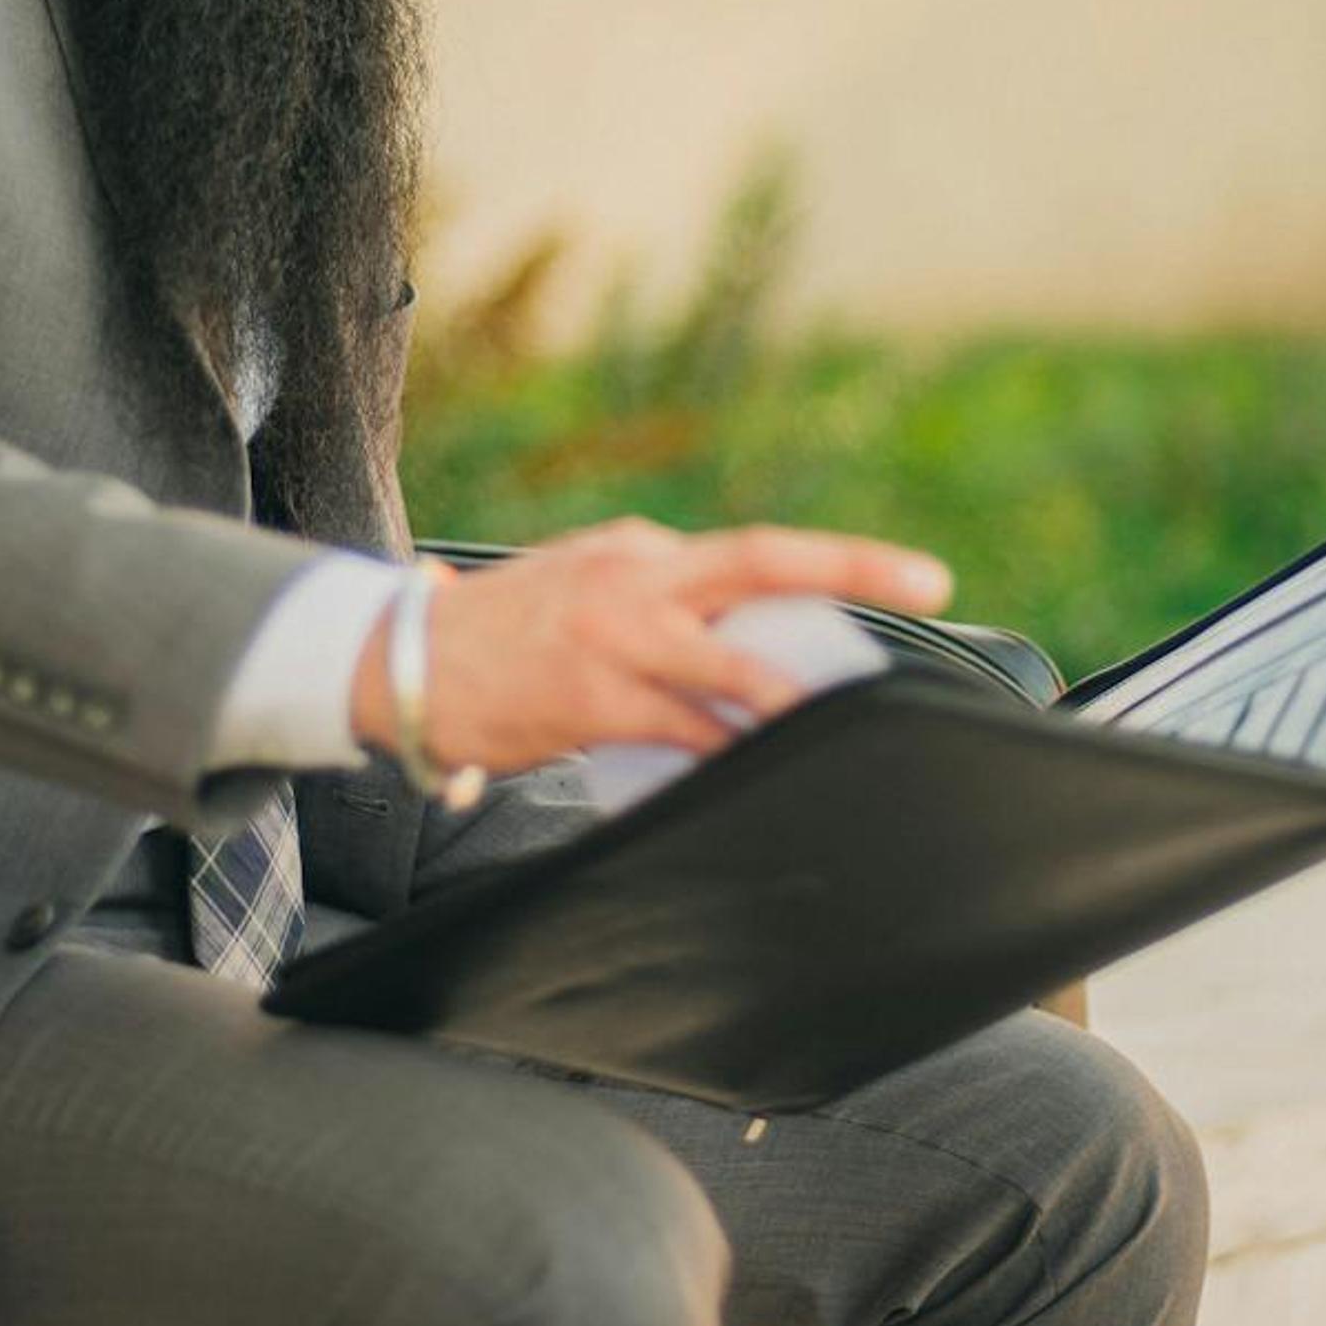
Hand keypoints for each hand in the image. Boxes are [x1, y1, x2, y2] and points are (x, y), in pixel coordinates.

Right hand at [352, 517, 954, 779]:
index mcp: (639, 551)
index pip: (750, 558)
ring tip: (846, 723)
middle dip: (852, 565)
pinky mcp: (595, 695)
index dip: (831, 569)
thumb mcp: (584, 593)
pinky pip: (686, 729)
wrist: (397, 660)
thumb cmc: (498, 641)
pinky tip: (756, 774)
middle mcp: (636, 575)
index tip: (904, 578)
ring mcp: (617, 633)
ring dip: (797, 698)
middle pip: (762, 559)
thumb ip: (658, 611)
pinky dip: (730, 752)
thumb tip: (739, 661)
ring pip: (735, 662)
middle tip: (928, 579)